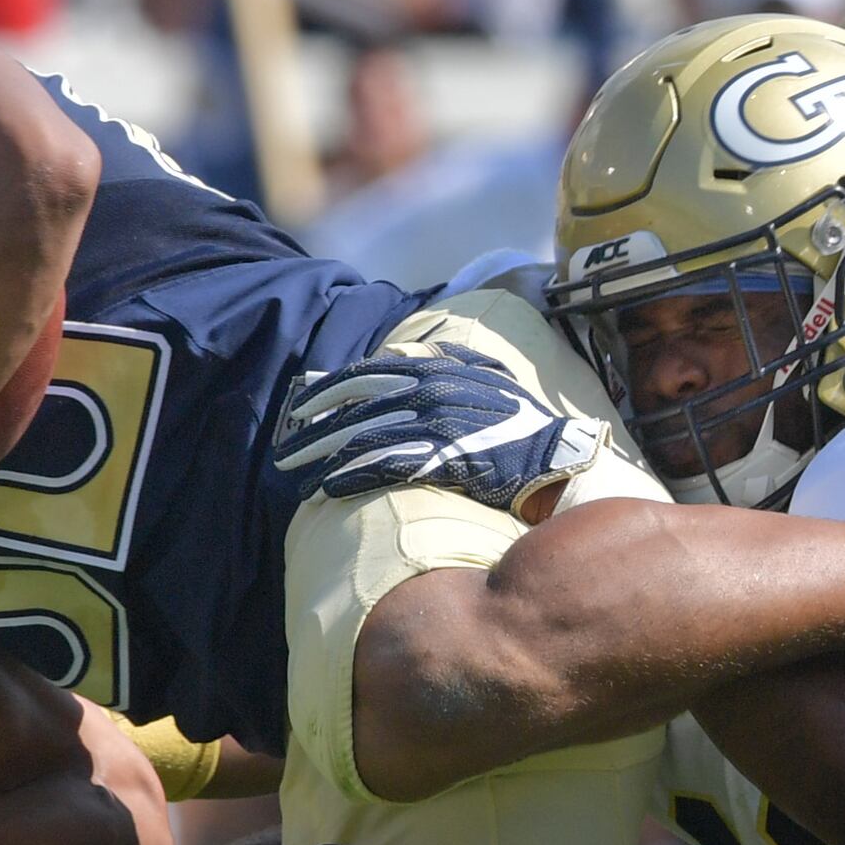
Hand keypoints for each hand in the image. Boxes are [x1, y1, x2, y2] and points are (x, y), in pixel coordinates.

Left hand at [272, 344, 603, 520]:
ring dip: (326, 458)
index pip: (367, 374)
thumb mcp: (484, 376)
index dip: (328, 390)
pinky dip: (355, 476)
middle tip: (286, 451)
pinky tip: (332, 488)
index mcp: (437, 369)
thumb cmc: (520, 421)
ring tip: (299, 476)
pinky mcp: (447, 457)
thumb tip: (410, 356)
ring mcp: (439, 424)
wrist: (559, 455)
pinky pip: (389, 465)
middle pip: (357, 408)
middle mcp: (432, 391)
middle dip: (315, 430)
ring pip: (366, 437)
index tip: (300, 407)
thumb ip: (446, 361)